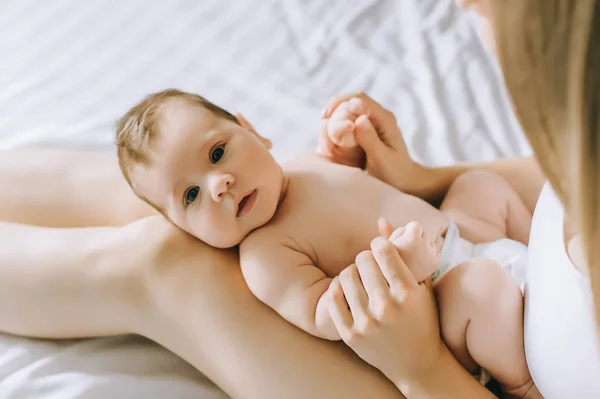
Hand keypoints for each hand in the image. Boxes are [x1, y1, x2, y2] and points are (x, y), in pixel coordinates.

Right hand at [317, 92, 423, 191]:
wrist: (402, 181)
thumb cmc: (395, 173)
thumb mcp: (383, 160)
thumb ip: (371, 140)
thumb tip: (359, 119)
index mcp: (384, 119)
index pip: (359, 99)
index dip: (339, 103)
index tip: (325, 117)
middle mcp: (374, 117)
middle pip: (346, 104)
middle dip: (332, 117)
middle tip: (325, 139)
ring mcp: (366, 124)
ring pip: (341, 115)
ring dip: (330, 127)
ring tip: (327, 146)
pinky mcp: (360, 132)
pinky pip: (342, 126)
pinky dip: (332, 135)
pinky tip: (331, 148)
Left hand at [327, 232, 443, 384]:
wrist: (417, 364)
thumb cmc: (422, 319)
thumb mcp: (421, 287)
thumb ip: (404, 252)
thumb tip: (381, 221)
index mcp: (408, 293)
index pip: (383, 251)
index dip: (379, 244)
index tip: (379, 249)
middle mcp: (387, 307)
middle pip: (362, 260)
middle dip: (365, 258)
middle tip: (369, 264)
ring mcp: (367, 322)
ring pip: (346, 275)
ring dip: (352, 272)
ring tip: (359, 277)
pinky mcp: (350, 334)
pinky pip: (333, 298)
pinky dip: (337, 289)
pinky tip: (346, 290)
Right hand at [378, 219, 439, 282]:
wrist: (397, 288)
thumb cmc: (385, 267)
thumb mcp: (382, 248)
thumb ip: (385, 232)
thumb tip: (382, 219)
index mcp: (412, 239)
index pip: (414, 225)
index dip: (404, 234)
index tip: (398, 245)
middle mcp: (425, 246)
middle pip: (423, 232)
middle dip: (414, 239)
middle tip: (404, 253)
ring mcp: (432, 255)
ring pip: (429, 241)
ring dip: (421, 246)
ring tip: (410, 258)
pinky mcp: (436, 263)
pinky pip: (434, 251)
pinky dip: (428, 255)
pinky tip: (418, 263)